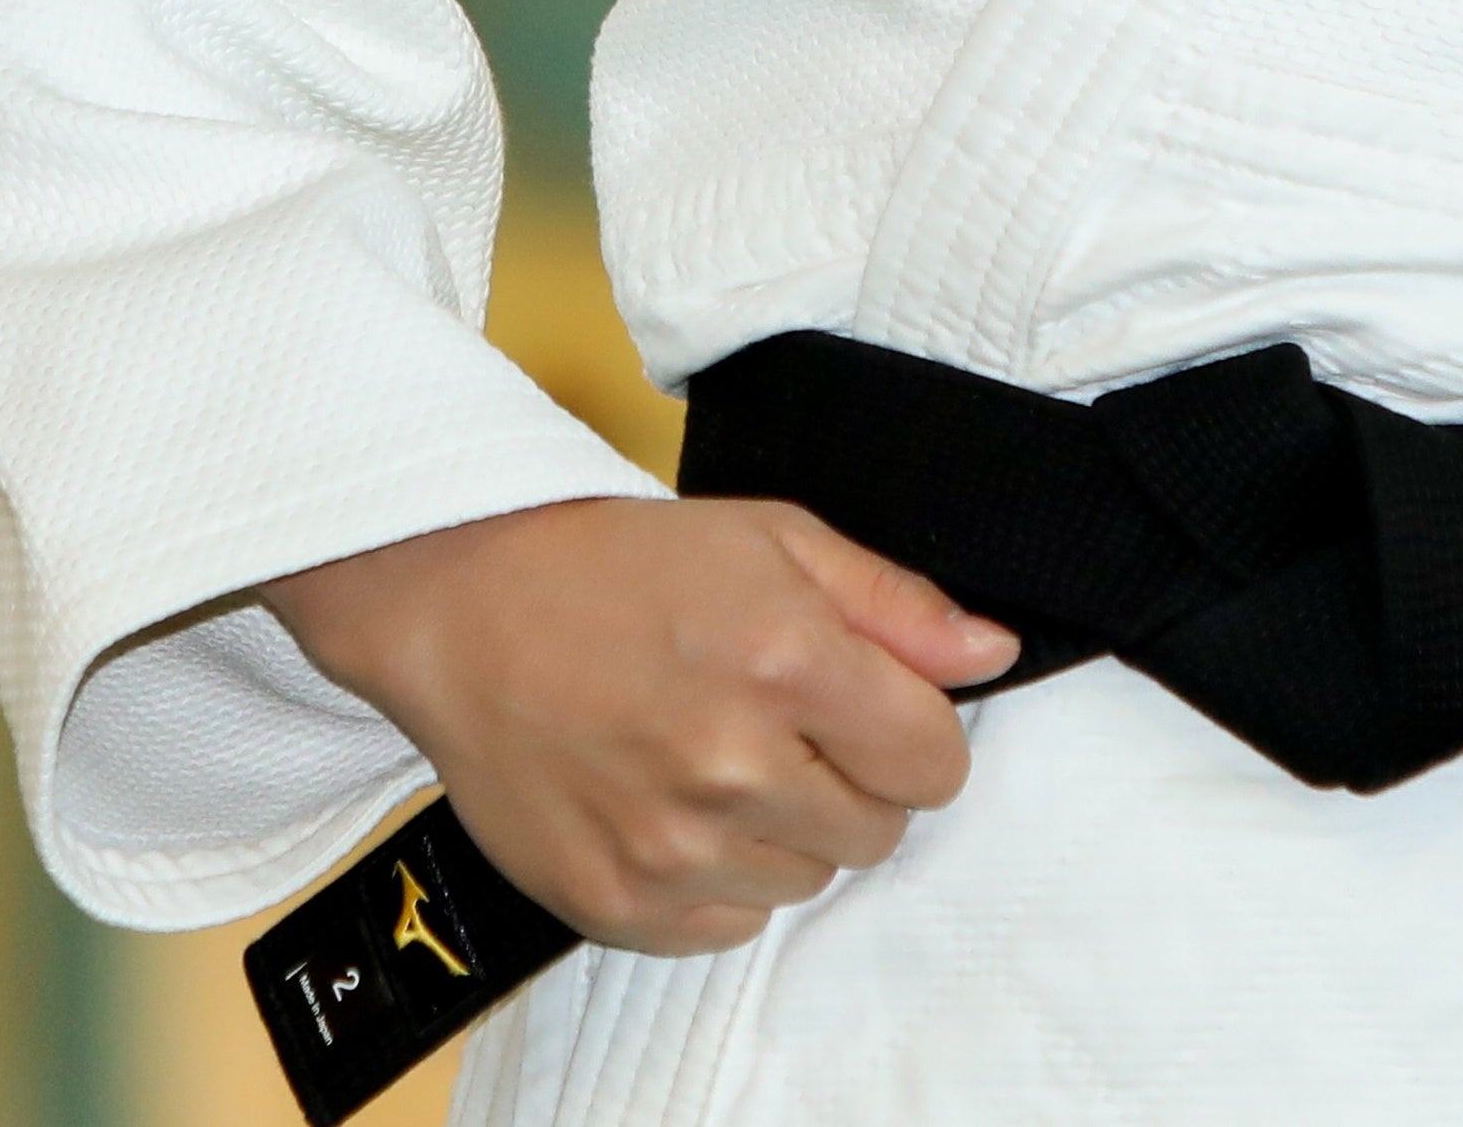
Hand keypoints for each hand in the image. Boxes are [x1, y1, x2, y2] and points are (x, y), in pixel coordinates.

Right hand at [262, 498, 1017, 955]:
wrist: (470, 606)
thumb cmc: (625, 563)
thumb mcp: (776, 538)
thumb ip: (896, 605)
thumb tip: (992, 655)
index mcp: (787, 659)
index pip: (934, 761)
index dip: (917, 732)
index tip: (876, 707)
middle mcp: (732, 764)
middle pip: (879, 831)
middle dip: (854, 777)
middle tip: (785, 719)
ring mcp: (668, 846)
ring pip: (808, 881)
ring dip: (786, 828)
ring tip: (719, 752)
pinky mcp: (614, 904)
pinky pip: (729, 924)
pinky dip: (721, 876)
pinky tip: (676, 801)